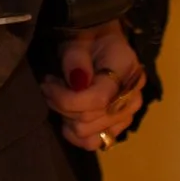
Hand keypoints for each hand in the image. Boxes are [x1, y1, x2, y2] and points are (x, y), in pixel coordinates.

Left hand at [41, 20, 146, 151]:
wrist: (102, 42)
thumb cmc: (89, 37)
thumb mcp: (78, 40)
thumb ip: (76, 58)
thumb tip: (77, 82)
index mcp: (127, 71)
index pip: (98, 100)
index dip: (66, 99)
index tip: (46, 85)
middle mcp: (132, 97)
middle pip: (89, 121)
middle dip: (62, 106)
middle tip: (50, 86)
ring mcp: (127, 115)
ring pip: (90, 136)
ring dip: (67, 120)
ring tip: (60, 98)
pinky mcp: (118, 126)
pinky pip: (95, 143)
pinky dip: (75, 133)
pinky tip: (68, 114)